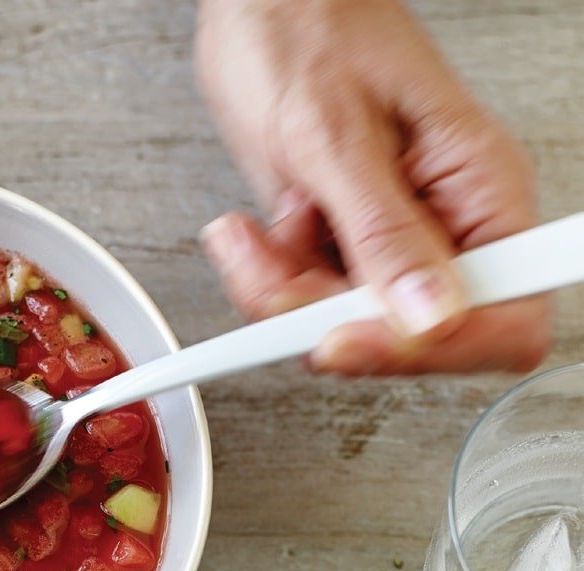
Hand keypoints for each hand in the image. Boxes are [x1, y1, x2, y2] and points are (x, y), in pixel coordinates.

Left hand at [195, 0, 551, 374]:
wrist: (257, 4)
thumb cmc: (307, 29)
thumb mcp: (337, 135)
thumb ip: (383, 232)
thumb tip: (434, 316)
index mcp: (478, 188)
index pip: (506, 318)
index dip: (436, 347)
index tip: (355, 332)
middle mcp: (444, 225)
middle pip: (415, 341)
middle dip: (333, 318)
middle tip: (284, 272)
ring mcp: (389, 244)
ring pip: (347, 331)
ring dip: (284, 297)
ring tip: (256, 234)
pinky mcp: (340, 251)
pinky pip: (307, 308)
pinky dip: (268, 282)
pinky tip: (252, 233)